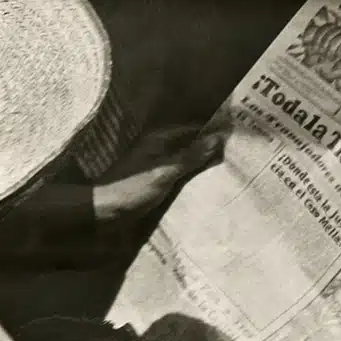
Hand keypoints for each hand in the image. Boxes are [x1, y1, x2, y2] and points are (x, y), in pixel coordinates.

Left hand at [92, 121, 228, 224]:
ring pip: (186, 157)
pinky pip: (180, 171)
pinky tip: (205, 181)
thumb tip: (218, 138)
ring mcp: (156, 162)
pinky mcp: (155, 178)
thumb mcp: (165, 172)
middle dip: (210, 147)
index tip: (235, 136)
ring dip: (202, 161)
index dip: (213, 131)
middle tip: (236, 153)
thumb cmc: (133, 189)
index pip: (193, 129)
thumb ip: (191, 156)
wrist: (104, 211)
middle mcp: (158, 146)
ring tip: (227, 167)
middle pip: (190, 142)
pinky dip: (192, 173)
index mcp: (159, 139)